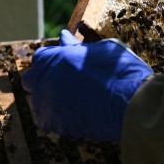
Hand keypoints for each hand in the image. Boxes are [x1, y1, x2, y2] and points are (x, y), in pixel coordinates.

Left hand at [22, 30, 152, 141]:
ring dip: (49, 98)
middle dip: (44, 78)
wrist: (131, 103)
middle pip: (32, 79)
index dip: (54, 59)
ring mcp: (46, 103)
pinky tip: (72, 114)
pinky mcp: (54, 124)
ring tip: (73, 100)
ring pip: (37, 101)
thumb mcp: (101, 49)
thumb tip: (65, 38)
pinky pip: (45, 120)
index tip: (66, 62)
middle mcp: (44, 79)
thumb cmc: (120, 71)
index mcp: (53, 58)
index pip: (41, 56)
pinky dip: (55, 117)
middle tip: (65, 80)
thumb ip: (77, 47)